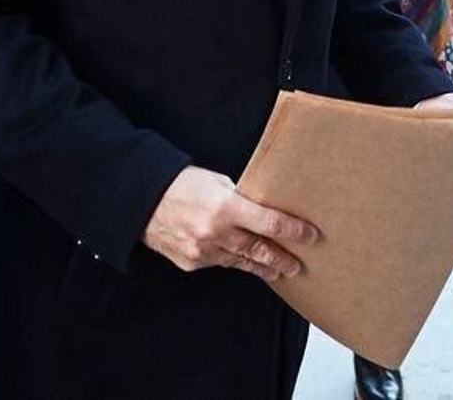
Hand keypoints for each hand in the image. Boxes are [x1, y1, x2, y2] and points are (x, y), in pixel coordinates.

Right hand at [142, 166, 318, 280]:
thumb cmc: (179, 185)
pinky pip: (219, 263)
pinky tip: (245, 262)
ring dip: (262, 266)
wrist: (142, 202)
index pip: (268, 223)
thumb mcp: (214, 181)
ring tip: (279, 271)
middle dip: (281, 258)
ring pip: (241, 262)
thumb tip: (259, 208)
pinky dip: (233, 261)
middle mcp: (215, 232)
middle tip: (298, 265)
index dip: (292, 231)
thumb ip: (238, 197)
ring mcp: (203, 251)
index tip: (310, 236)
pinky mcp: (191, 262)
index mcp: (224, 207)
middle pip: (259, 250)